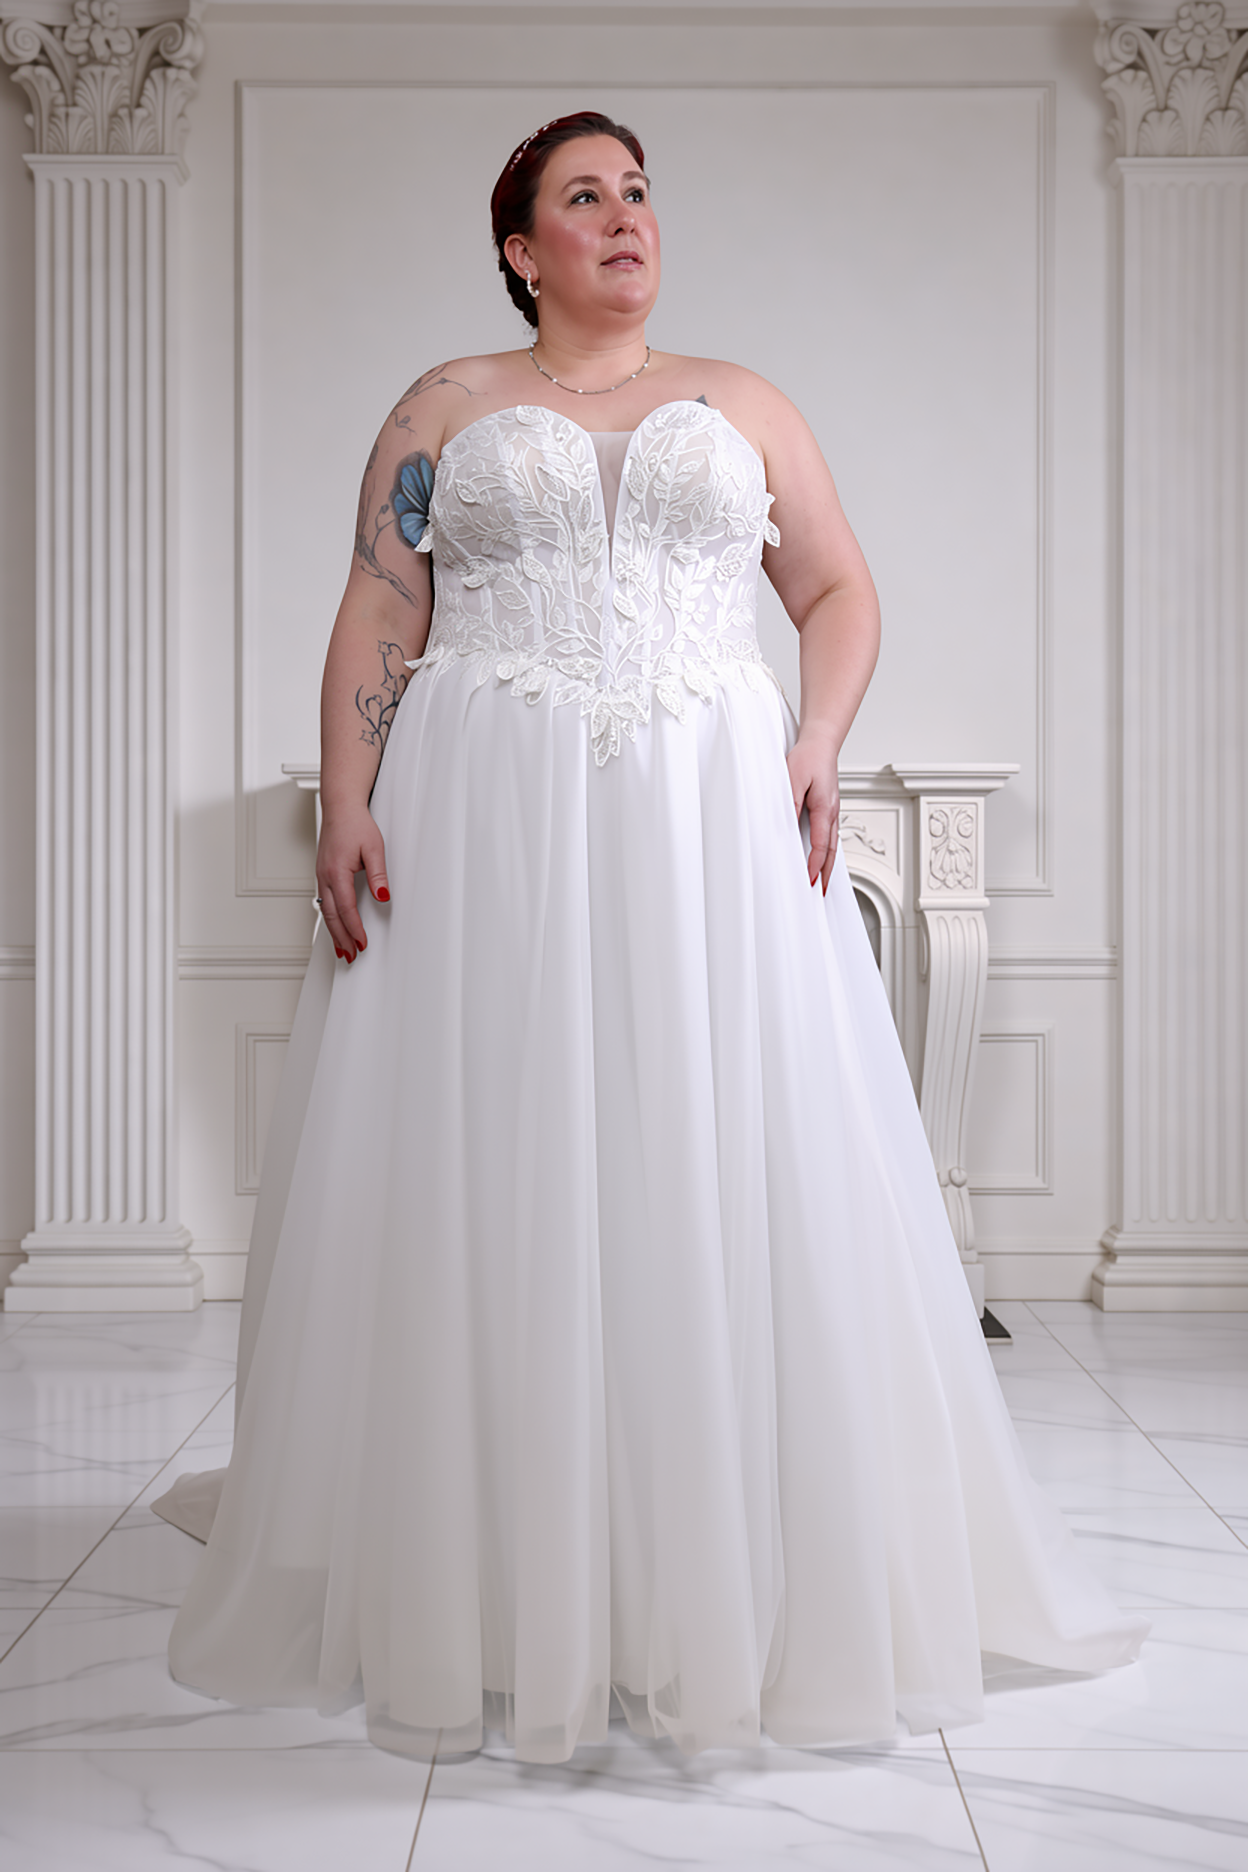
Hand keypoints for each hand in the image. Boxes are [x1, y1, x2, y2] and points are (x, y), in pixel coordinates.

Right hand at [316, 805, 389, 962]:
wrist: (340, 808)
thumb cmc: (356, 824)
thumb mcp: (374, 848)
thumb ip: (378, 875)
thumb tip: (383, 896)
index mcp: (337, 872)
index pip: (346, 909)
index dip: (354, 929)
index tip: (362, 943)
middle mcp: (325, 877)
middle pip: (332, 916)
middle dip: (341, 938)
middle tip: (350, 956)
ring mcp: (321, 876)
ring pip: (325, 911)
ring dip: (333, 932)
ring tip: (341, 949)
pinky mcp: (322, 875)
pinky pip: (324, 902)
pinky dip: (330, 918)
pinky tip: (334, 926)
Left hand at [786, 734, 839, 894]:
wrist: (821, 742)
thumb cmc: (809, 757)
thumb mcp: (793, 780)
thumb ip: (791, 804)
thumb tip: (786, 827)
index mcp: (825, 809)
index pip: (820, 846)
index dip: (815, 866)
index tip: (810, 882)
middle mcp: (832, 813)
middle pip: (831, 851)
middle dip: (826, 874)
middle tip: (821, 892)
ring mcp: (832, 811)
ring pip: (832, 844)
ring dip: (828, 864)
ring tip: (822, 881)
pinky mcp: (828, 807)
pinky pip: (830, 835)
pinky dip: (827, 850)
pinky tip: (822, 855)